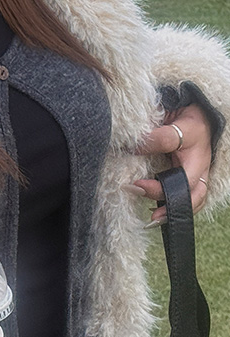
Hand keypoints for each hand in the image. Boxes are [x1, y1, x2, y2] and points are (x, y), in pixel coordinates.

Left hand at [129, 104, 212, 224]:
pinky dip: (171, 205)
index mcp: (198, 160)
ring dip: (173, 212)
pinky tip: (154, 209)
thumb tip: (136, 147)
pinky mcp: (188, 180)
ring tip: (153, 219)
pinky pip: (185, 198)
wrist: (195, 117)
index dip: (159, 188)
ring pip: (192, 201)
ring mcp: (195, 177)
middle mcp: (199, 172)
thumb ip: (159, 137)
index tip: (137, 185)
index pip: (183, 182)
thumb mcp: (177, 126)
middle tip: (152, 218)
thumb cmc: (188, 122)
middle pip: (194, 199)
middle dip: (173, 210)